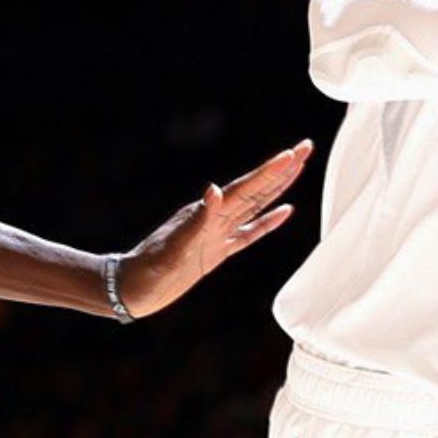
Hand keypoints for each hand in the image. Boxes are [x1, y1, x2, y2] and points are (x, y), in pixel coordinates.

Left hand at [116, 139, 314, 317]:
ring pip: (256, 206)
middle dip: (282, 169)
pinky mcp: (217, 251)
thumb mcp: (173, 248)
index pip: (246, 188)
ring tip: (298, 169)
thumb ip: (196, 221)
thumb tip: (213, 190)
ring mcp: (217, 234)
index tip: (293, 154)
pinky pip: (249, 233)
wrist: (131, 290)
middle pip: (256, 189)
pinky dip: (268, 222)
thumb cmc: (149, 269)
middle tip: (305, 148)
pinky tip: (284, 212)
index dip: (270, 172)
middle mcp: (215, 218)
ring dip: (278, 187)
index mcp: (208, 214)